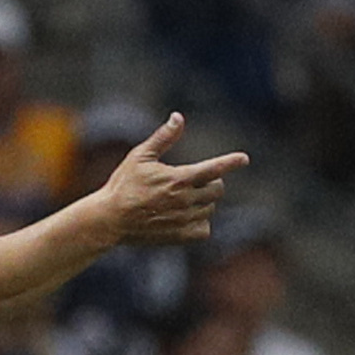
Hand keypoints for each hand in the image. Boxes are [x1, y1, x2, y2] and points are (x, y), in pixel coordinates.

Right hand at [101, 114, 249, 246]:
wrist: (111, 219)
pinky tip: (185, 216)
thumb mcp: (140, 156)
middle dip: (211, 182)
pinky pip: (204, 229)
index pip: (214, 169)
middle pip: (216, 189)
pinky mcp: (181, 236)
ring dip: (203, 201)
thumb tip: (178, 117)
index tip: (244, 158)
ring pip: (210, 208)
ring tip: (182, 198)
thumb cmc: (123, 185)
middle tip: (194, 180)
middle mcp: (185, 200)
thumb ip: (163, 138)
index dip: (231, 162)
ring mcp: (184, 220)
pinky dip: (200, 222)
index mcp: (178, 179)